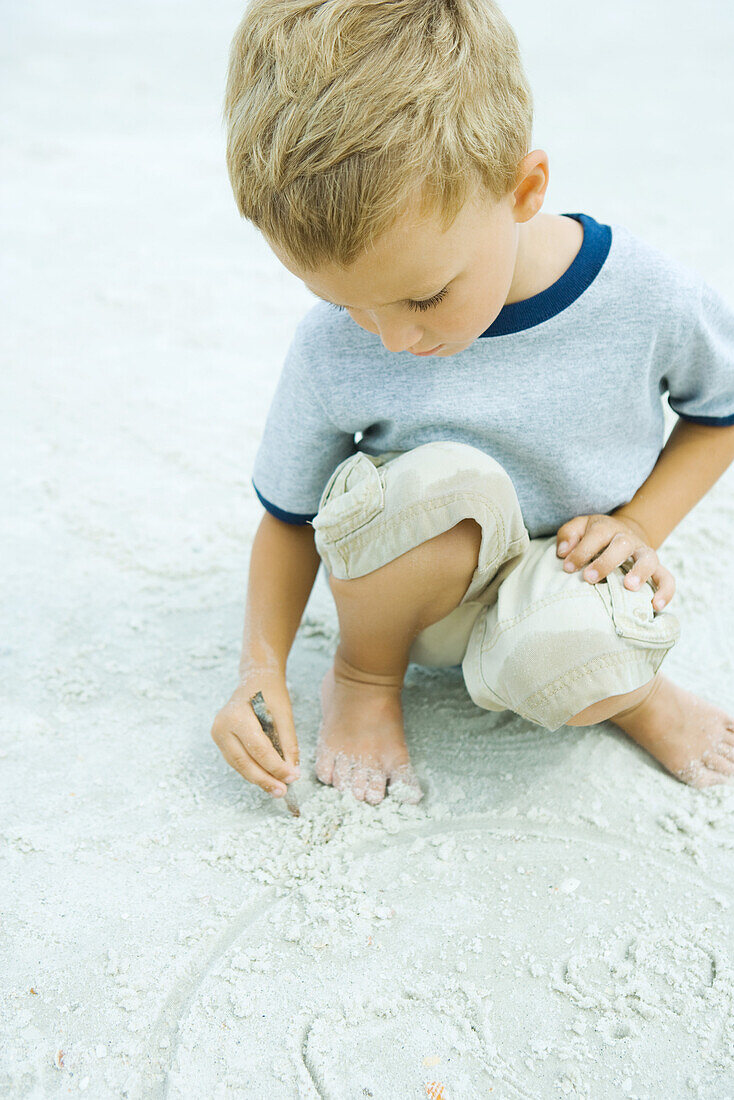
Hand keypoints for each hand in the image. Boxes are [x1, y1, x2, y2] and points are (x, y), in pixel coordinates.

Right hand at [210, 672, 299, 798]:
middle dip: (265, 779)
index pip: (259, 749)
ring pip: (239, 765)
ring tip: (276, 789)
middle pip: (244, 761)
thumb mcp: (285, 715)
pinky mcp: (220, 740)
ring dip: (258, 778)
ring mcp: (218, 734)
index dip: (276, 767)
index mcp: (237, 716)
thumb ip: (288, 744)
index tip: (292, 778)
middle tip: (282, 791)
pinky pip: (237, 760)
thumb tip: (292, 772)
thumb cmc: (271, 694)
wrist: (255, 679)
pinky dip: (251, 769)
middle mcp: (222, 726)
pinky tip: (266, 777)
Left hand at [555, 513, 674, 610]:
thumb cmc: (594, 536)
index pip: (596, 536)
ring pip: (648, 558)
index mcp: (607, 528)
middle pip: (622, 545)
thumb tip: (563, 552)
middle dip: (606, 562)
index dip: (582, 551)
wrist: (623, 533)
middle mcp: (627, 539)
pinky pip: (666, 577)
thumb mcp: (579, 528)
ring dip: (640, 572)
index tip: (568, 568)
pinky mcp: (656, 567)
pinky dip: (665, 591)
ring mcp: (644, 552)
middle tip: (590, 578)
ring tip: (629, 587)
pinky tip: (655, 606)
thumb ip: (568, 535)